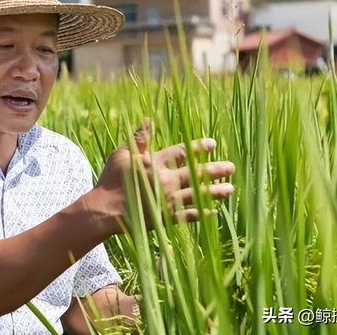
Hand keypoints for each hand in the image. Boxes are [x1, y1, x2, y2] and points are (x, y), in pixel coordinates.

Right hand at [91, 118, 235, 233]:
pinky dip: (202, 213)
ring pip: (198, 194)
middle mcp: (166, 180)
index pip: (182, 152)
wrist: (106, 210)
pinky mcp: (166, 217)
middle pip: (196, 173)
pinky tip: (214, 210)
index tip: (212, 144)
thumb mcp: (121, 154)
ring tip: (230, 189)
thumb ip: (138, 138)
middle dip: (216, 169)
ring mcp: (168, 200)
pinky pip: (189, 215)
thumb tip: (148, 120)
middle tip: (231, 167)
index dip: (198, 147)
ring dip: (216, 191)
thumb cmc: (111, 181)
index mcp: (155, 163)